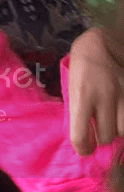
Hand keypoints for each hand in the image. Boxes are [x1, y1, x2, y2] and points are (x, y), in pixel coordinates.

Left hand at [69, 26, 123, 154]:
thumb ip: (79, 112)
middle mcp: (103, 96)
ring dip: (118, 129)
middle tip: (101, 129)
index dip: (83, 149)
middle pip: (107, 136)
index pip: (80, 136)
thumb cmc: (81, 67)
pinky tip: (120, 112)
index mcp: (81, 96)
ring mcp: (123, 92)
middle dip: (103, 137)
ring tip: (113, 120)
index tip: (86, 149)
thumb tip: (86, 139)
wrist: (100, 41)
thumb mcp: (73, 88)